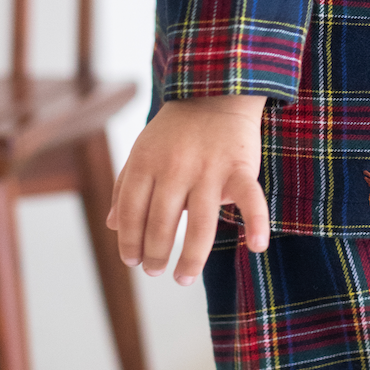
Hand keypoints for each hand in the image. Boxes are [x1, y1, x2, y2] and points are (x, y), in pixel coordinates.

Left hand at [107, 95, 268, 284]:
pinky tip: (257, 247)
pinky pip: (250, 198)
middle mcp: (175, 168)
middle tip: (156, 272)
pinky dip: (257, 222)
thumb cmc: (176, 129)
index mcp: (146, 162)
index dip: (129, 241)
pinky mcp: (240, 167)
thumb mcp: (142, 150)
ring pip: (200, 224)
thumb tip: (112, 226)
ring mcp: (209, 169)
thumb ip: (126, 186)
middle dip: (155, 255)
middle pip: (161, 223)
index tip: (132, 262)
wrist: (216, 90)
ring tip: (182, 278)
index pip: (131, 211)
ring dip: (191, 258)